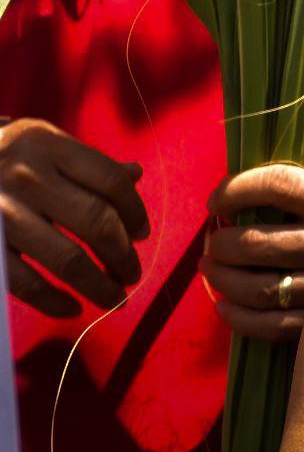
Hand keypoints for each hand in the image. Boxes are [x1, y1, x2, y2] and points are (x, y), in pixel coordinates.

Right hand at [0, 118, 148, 316]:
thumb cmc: (2, 157)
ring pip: (68, 259)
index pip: (111, 181)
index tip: (142, 233)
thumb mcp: (42, 143)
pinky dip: (54, 302)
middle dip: (123, 255)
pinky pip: (25, 283)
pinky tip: (73, 307)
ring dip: (99, 285)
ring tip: (115, 298)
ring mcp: (1, 213)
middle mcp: (26, 177)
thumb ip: (86, 162)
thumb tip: (136, 175)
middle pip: (97, 221)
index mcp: (48, 146)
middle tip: (132, 273)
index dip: (135, 211)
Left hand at [202, 163, 303, 341]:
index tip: (216, 200)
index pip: (278, 185)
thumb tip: (241, 200)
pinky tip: (224, 306)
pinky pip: (271, 325)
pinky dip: (238, 318)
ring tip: (210, 269)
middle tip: (211, 242)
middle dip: (220, 242)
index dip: (236, 189)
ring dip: (221, 279)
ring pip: (258, 287)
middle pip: (256, 242)